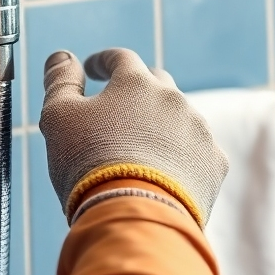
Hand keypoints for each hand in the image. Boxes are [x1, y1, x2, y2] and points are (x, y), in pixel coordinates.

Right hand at [39, 48, 227, 225]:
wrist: (135, 219)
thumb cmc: (90, 164)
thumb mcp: (59, 117)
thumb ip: (60, 81)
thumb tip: (62, 56)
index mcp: (136, 82)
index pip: (120, 58)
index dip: (103, 61)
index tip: (92, 69)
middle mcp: (173, 99)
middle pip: (156, 82)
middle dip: (137, 88)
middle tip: (119, 106)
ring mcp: (199, 130)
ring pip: (180, 116)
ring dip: (162, 123)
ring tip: (141, 147)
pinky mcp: (214, 164)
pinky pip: (199, 150)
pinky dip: (183, 154)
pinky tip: (167, 172)